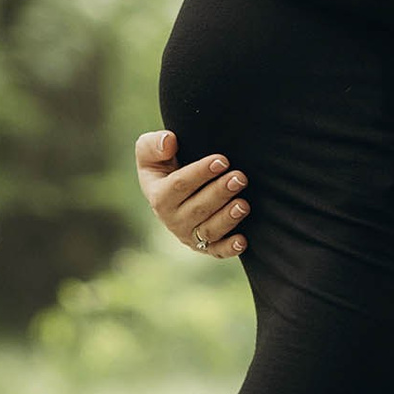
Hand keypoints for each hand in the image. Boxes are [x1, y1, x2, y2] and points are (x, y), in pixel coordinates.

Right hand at [136, 128, 248, 257]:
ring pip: (208, 231)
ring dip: (227, 219)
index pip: (178, 185)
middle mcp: (171, 219)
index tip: (222, 160)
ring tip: (243, 204)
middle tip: (239, 178)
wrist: (179, 186)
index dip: (200, 173)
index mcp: (158, 196)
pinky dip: (229, 248)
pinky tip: (243, 240)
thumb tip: (170, 142)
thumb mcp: (150, 150)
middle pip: (197, 208)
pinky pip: (217, 251)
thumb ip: (153, 144)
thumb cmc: (166, 163)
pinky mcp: (205, 246)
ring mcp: (189, 235)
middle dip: (219, 193)